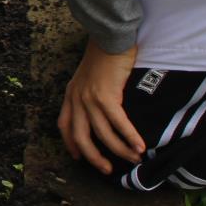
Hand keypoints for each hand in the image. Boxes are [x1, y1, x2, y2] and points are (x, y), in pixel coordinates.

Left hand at [57, 39, 144, 174]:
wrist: (109, 36)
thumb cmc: (103, 53)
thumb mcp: (88, 75)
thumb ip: (90, 92)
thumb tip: (102, 109)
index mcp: (71, 94)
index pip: (65, 125)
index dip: (70, 144)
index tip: (79, 157)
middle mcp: (77, 99)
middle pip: (81, 137)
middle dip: (94, 157)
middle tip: (107, 169)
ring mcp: (89, 99)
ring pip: (102, 135)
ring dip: (119, 150)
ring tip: (133, 158)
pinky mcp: (106, 96)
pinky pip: (118, 124)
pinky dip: (130, 138)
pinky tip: (140, 147)